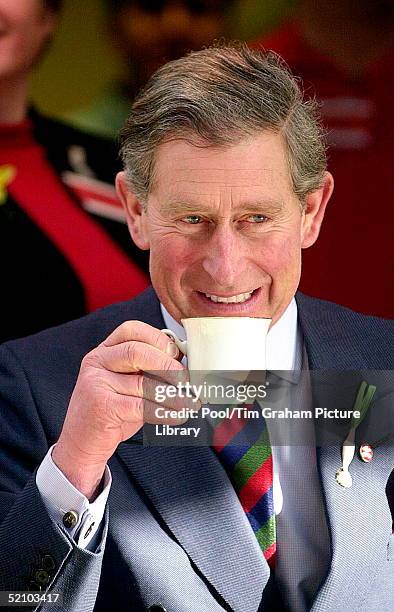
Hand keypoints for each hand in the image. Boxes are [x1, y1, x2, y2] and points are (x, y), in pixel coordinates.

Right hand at [52, 321, 194, 498]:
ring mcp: (96, 383)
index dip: (157, 338)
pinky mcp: (101, 406)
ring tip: (191, 403)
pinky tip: (177, 416)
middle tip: (188, 380)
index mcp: (105, 350)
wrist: (83, 441)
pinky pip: (140, 406)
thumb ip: (149, 369)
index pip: (132, 330)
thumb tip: (184, 363)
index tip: (177, 352)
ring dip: (173, 395)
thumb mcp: (128, 382)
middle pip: (137, 352)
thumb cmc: (112, 410)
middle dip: (168, 365)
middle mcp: (97, 361)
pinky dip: (164, 412)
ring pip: (143, 383)